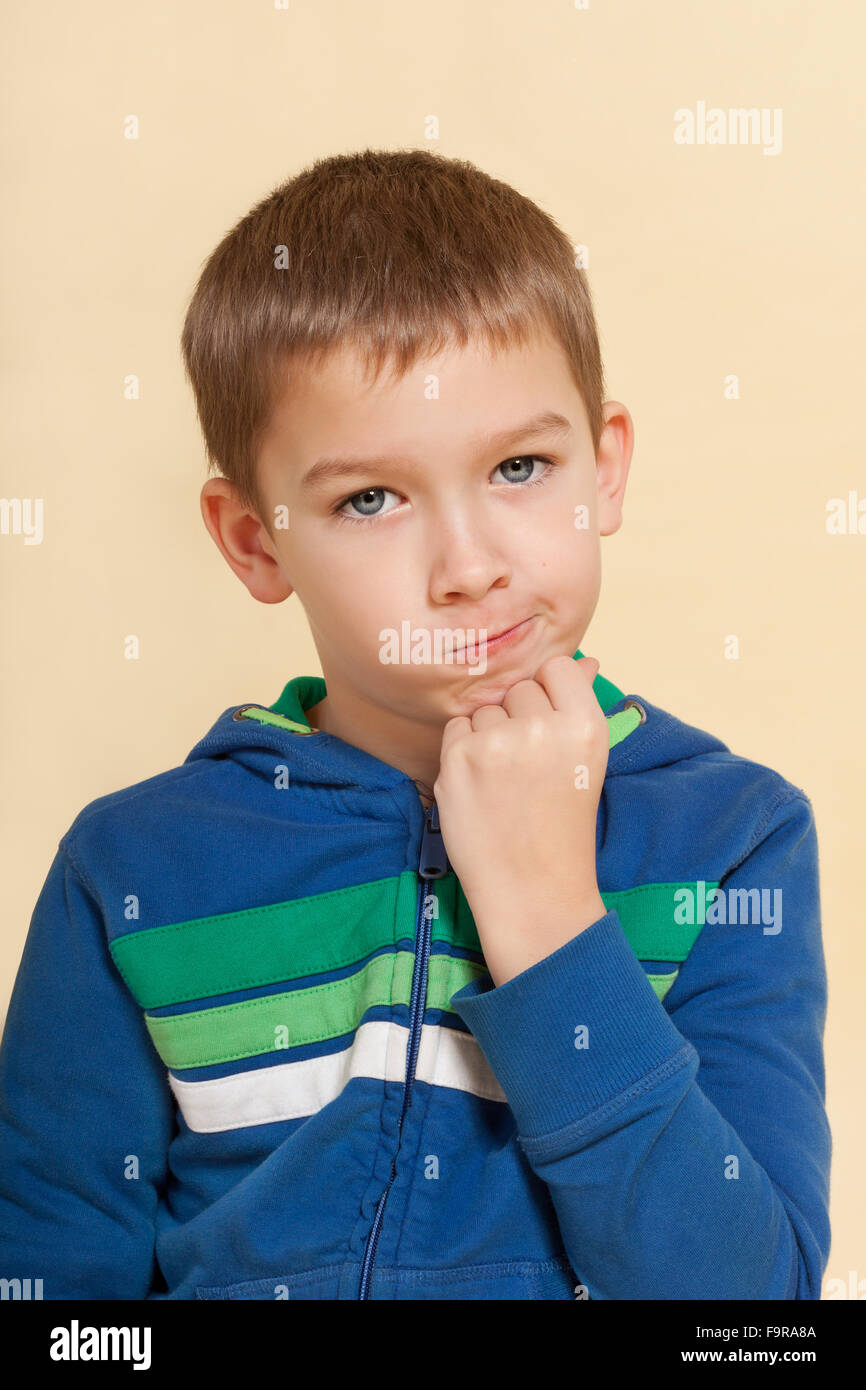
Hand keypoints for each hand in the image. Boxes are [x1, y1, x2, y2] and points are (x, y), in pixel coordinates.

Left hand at [433, 654, 609, 985]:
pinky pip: (456, 729)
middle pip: (518, 689)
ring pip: (484, 710)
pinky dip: (463, 751)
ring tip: (506, 782)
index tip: (548, 725)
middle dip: (518, 718)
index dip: (548, 693)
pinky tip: (482, 786)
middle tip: (529, 768)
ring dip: (489, 735)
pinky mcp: (458, 759)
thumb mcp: (587, 763)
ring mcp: (497, 743)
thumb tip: (585, 660)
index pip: (556, 667)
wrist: (533, 889)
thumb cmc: (562, 826)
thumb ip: (580, 705)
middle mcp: (542, 727)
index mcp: (584, 725)